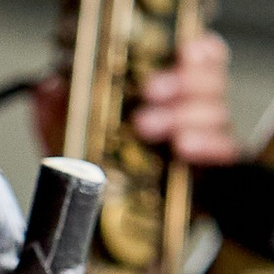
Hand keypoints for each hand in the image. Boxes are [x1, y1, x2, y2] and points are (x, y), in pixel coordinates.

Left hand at [33, 28, 236, 164]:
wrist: (109, 224)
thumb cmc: (98, 167)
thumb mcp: (69, 135)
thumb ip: (55, 110)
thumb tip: (47, 86)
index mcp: (170, 88)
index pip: (203, 56)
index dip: (200, 48)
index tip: (183, 49)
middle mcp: (195, 110)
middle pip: (212, 82)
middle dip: (182, 81)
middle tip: (148, 91)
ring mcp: (209, 142)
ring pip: (217, 115)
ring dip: (183, 114)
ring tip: (149, 126)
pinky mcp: (216, 176)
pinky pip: (226, 156)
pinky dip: (208, 147)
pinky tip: (184, 148)